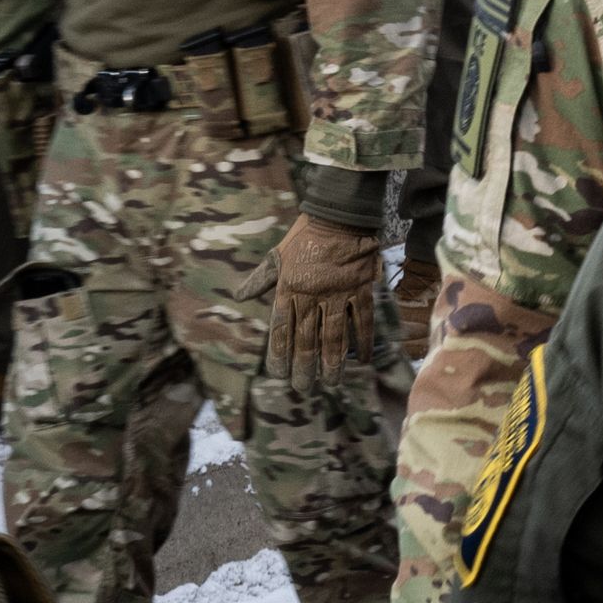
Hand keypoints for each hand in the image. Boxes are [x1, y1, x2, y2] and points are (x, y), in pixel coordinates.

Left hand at [271, 209, 384, 378]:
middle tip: (304, 388)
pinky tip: (361, 359)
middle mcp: (311, 295)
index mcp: (289, 288)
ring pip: (334, 336)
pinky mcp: (360, 289)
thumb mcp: (277, 255)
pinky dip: (362, 340)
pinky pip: (362, 320)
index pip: (281, 329)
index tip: (278, 374)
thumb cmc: (305, 235)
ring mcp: (338, 293)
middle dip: (305, 366)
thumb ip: (261, 279)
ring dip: (333, 362)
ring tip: (331, 382)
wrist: (339, 214)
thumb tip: (240, 295)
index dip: (279, 354)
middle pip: (307, 339)